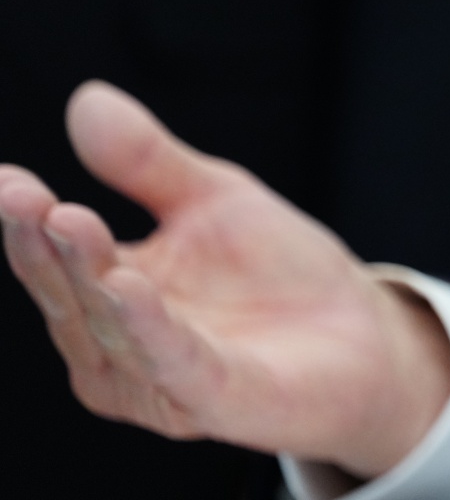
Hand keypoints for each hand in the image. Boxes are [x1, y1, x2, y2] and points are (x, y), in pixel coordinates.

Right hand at [0, 81, 449, 479]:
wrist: (363, 334)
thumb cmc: (279, 272)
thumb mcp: (214, 199)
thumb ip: (149, 161)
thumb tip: (87, 98)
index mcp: (107, 293)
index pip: (55, 253)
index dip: (25, 217)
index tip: (6, 178)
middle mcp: (117, 345)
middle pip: (69, 290)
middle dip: (43, 243)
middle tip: (20, 194)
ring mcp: (159, 380)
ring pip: (110, 326)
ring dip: (87, 276)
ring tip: (67, 220)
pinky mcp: (212, 401)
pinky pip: (173, 363)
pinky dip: (147, 328)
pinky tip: (127, 287)